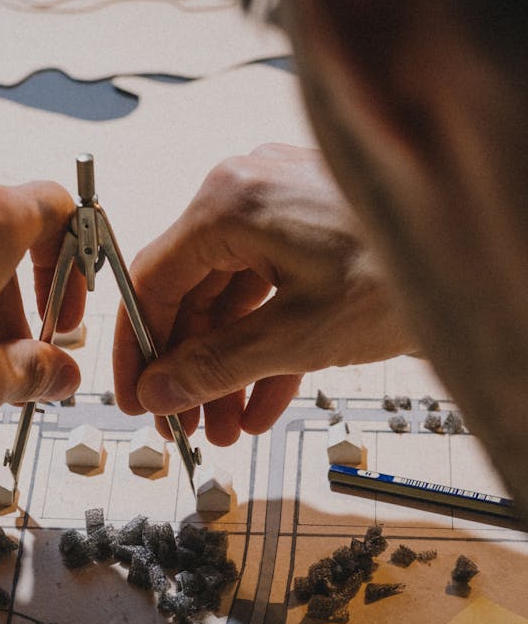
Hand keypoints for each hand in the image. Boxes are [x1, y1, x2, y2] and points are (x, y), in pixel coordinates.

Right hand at [113, 144, 414, 444]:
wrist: (485, 250)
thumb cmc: (405, 271)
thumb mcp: (298, 336)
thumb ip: (217, 368)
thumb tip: (161, 393)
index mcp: (229, 203)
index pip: (152, 281)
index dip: (140, 350)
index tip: (138, 398)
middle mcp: (247, 195)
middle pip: (192, 295)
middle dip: (192, 371)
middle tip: (184, 426)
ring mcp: (280, 211)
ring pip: (231, 302)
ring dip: (226, 370)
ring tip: (224, 428)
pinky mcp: (309, 232)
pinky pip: (268, 295)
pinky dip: (264, 350)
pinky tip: (261, 406)